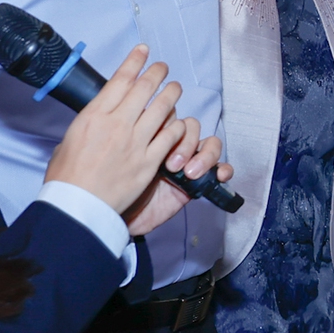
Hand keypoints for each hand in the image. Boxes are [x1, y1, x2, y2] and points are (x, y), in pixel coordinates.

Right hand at [42, 45, 206, 218]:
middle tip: (163, 67)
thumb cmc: (67, 175)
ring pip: (162, 109)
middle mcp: (117, 124)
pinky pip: (171, 137)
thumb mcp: (69, 139)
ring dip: (172, 94)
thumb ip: (89, 123)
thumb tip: (99, 115)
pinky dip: (177, 127)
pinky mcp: (150, 161)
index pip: (119, 81)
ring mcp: (136, 142)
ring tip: (175, 87)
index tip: (143, 51)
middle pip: (144, 89)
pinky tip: (180, 122)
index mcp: (94, 116)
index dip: (134, 62)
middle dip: (157, 73)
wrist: (77, 203)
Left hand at [123, 116, 229, 238]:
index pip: (170, 116)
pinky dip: (223, 169)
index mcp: (150, 136)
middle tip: (172, 164)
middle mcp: (170, 147)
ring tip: (190, 174)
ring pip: (208, 144)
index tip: (157, 139)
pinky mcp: (200, 181)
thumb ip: (129, 136)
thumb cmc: (110, 188)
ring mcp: (187, 163)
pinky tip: (218, 175)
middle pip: (191, 128)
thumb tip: (139, 115)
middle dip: (185, 143)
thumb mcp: (116, 157)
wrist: (119, 217)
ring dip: (204, 156)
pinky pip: (220, 169)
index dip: (169, 124)